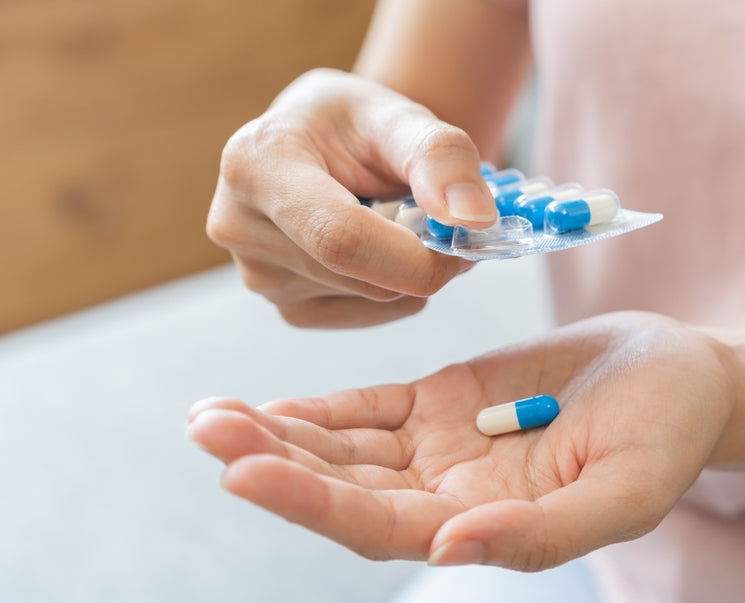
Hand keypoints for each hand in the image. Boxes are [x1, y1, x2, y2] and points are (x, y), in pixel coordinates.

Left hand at [186, 312, 736, 570]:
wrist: (682, 376)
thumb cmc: (669, 437)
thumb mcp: (627, 493)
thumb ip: (544, 532)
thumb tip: (449, 550)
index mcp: (487, 526)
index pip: (381, 526)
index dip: (313, 503)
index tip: (244, 472)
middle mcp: (451, 495)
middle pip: (345, 489)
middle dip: (272, 464)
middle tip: (207, 432)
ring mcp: (443, 447)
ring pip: (345, 448)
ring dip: (279, 435)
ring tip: (211, 417)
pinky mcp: (445, 399)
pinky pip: (370, 408)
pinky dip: (320, 408)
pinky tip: (269, 405)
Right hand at [206, 68, 497, 327]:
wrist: (328, 146)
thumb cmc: (359, 126)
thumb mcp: (401, 117)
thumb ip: (443, 158)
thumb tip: (474, 219)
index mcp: (257, 165)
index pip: (340, 238)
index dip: (415, 254)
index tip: (469, 237)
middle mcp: (242, 227)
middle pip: (362, 276)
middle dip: (427, 258)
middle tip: (452, 220)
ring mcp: (259, 277)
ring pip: (374, 300)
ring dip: (413, 271)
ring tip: (405, 221)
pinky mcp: (287, 307)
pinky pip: (369, 315)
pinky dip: (398, 289)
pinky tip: (382, 250)